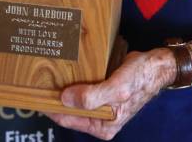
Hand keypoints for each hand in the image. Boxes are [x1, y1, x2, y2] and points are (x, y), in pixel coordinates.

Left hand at [44, 47, 175, 139]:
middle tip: (38, 80)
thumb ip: (93, 97)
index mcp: (103, 126)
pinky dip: (74, 79)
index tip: (34, 94)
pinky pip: (83, 87)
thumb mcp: (117, 88)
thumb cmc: (140, 77)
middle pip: (70, 109)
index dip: (50, 107)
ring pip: (75, 97)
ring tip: (47, 72)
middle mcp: (100, 119)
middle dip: (55, 97)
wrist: (157, 64)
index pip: (68, 119)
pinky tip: (65, 68)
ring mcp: (101, 104)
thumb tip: (66, 99)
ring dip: (64, 86)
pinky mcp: (102, 90)